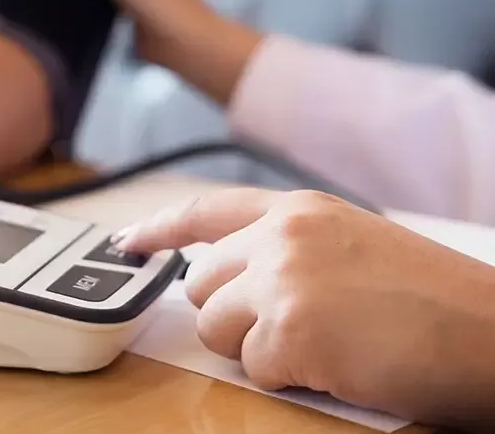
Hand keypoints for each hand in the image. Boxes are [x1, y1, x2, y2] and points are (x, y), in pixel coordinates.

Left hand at [113, 188, 494, 429]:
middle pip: (202, 285)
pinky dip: (289, 377)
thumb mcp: (350, 243)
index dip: (159, 229)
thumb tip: (226, 277)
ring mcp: (281, 281)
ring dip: (258, 348)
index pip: (205, 212)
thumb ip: (284, 248)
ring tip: (324, 341)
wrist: (491, 332)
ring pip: (215, 329)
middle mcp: (281, 236)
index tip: (129, 244)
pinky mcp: (289, 332)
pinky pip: (253, 368)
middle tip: (295, 324)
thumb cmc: (431, 298)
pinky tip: (338, 362)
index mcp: (298, 210)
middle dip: (234, 314)